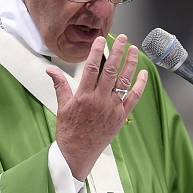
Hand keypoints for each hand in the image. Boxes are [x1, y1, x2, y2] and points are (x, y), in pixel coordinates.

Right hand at [46, 34, 147, 180]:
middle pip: (111, 71)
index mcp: (84, 96)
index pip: (92, 68)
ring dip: (130, 64)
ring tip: (134, 50)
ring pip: (124, 82)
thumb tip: (50, 69)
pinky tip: (143, 73)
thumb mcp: (62, 106)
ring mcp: (112, 108)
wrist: (78, 153)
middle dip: (118, 52)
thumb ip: (60, 85)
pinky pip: (133, 98)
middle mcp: (100, 100)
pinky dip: (139, 85)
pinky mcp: (121, 116)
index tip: (101, 40)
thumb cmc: (69, 130)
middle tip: (123, 38)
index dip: (97, 52)